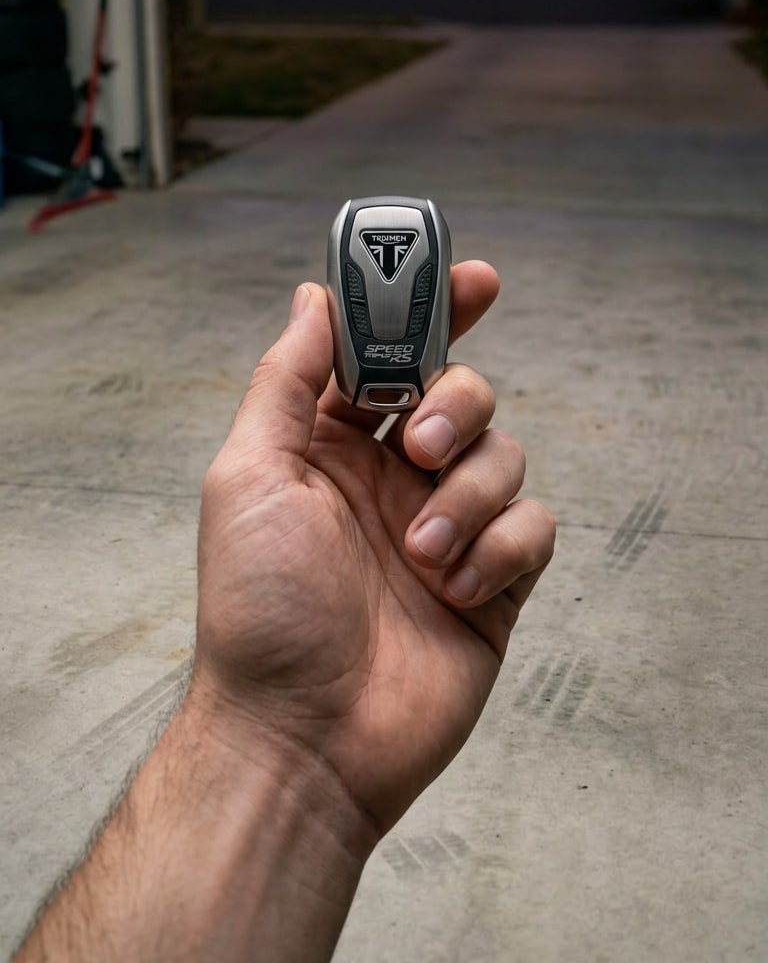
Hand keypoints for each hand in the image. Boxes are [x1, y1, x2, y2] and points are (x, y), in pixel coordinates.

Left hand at [193, 263, 554, 834]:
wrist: (304, 737)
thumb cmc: (260, 611)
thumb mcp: (248, 476)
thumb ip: (288, 381)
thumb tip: (313, 297)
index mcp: (333, 444)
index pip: (393, 354)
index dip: (436, 309)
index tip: (476, 278)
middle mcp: (395, 477)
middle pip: (466, 391)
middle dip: (457, 403)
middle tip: (419, 444)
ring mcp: (448, 527)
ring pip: (506, 455)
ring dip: (468, 495)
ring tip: (421, 552)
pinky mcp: (494, 581)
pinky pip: (535, 527)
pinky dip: (501, 548)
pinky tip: (455, 589)